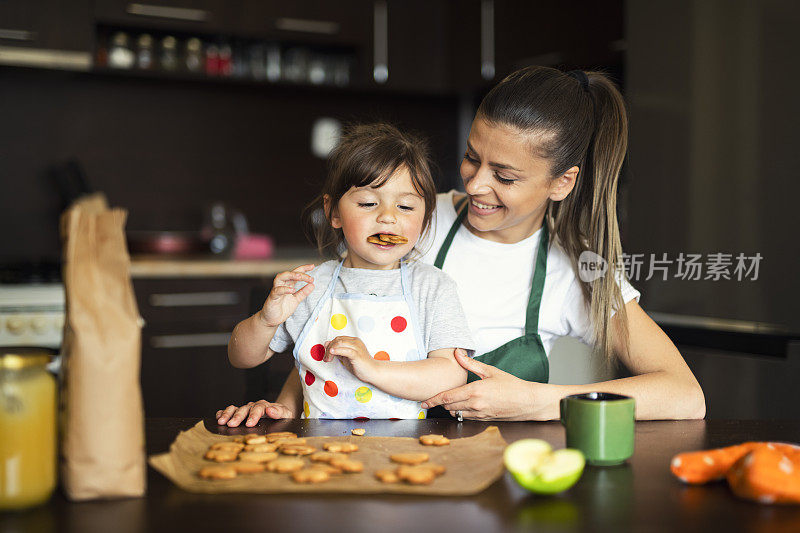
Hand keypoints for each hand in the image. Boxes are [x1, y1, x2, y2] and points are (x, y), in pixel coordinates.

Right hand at [216, 400, 294, 426]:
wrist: (278, 414)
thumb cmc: (282, 416)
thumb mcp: (286, 414)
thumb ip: (279, 412)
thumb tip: (270, 410)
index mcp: (265, 406)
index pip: (259, 408)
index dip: (253, 415)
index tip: (249, 423)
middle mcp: (253, 406)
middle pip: (245, 409)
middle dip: (237, 416)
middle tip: (231, 424)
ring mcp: (246, 409)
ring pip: (235, 408)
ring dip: (227, 414)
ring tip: (221, 422)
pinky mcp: (240, 412)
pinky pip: (230, 410)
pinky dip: (223, 412)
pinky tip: (218, 417)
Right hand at [260, 264, 314, 326]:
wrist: (271, 320)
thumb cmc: (282, 308)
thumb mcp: (296, 300)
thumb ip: (303, 292)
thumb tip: (312, 285)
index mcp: (288, 285)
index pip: (296, 274)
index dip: (303, 269)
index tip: (312, 266)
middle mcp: (282, 285)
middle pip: (289, 273)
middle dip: (299, 272)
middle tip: (309, 275)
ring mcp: (276, 290)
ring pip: (280, 277)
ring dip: (290, 275)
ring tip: (300, 277)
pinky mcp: (272, 297)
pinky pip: (277, 291)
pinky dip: (285, 289)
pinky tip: (292, 290)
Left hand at [324, 336, 378, 382]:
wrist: (373, 372)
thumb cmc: (360, 365)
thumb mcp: (346, 356)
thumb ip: (338, 351)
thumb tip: (327, 345)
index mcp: (353, 341)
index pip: (338, 339)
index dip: (330, 345)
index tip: (326, 355)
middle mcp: (355, 342)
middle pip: (337, 340)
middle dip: (328, 349)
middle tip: (326, 359)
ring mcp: (357, 347)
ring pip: (339, 343)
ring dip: (330, 351)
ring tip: (328, 359)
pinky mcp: (357, 354)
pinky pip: (345, 350)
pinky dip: (337, 351)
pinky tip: (332, 353)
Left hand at [421, 349, 551, 420]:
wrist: (528, 402)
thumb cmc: (512, 385)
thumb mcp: (490, 371)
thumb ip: (471, 364)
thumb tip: (457, 353)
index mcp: (474, 391)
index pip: (446, 397)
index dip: (433, 400)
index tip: (424, 402)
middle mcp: (475, 404)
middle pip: (448, 406)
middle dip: (439, 404)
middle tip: (431, 401)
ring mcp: (479, 414)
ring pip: (457, 413)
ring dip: (450, 408)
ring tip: (448, 401)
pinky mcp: (484, 420)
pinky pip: (467, 417)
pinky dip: (461, 412)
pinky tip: (462, 406)